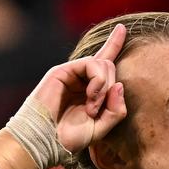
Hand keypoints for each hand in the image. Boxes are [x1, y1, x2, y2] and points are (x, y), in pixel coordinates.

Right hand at [29, 24, 128, 152]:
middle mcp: (81, 79)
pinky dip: (97, 81)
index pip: (105, 63)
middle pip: (110, 66)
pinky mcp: (63, 70)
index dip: (114, 44)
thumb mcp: (101, 128)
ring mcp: (72, 74)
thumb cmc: (69, 138)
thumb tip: (121, 85)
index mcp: (89, 90)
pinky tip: (90, 97)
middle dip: (111, 88)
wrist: (45, 140)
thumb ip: (116, 111)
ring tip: (92, 106)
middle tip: (97, 110)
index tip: (123, 27)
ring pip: (103, 64)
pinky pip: (91, 64)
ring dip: (103, 87)